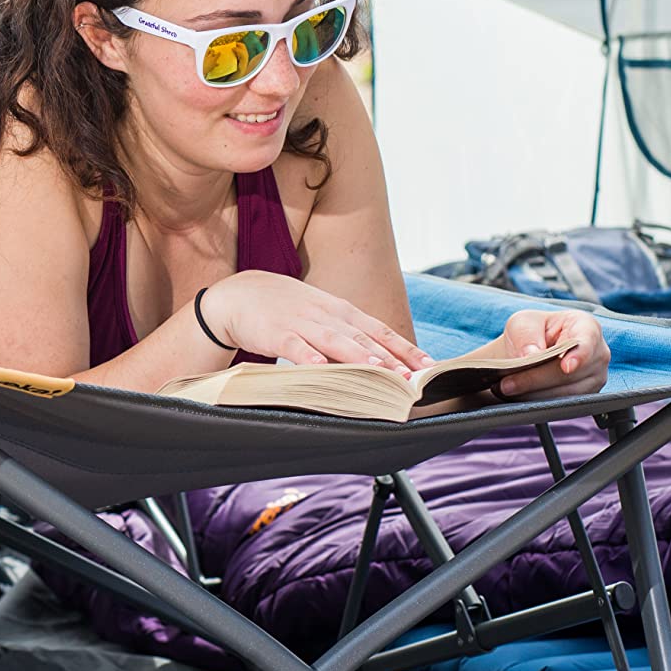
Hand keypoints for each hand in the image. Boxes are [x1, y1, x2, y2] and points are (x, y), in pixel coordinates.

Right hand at [198, 272, 429, 373]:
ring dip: (358, 357)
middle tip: (412, 377)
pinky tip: (318, 368)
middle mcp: (327, 316)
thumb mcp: (323, 316)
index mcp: (342, 312)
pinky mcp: (276, 333)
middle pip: (364, 338)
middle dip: (390, 358)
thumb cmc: (289, 310)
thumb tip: (384, 362)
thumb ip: (349, 336)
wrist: (242, 293)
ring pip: (334, 341)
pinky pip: (293, 347)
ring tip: (379, 372)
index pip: (380, 331)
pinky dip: (306, 357)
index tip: (429, 366)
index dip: (405, 348)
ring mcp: (301, 323)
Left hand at [492, 305, 610, 397]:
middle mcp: (598, 353)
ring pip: (567, 394)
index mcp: (587, 327)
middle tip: (507, 384)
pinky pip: (564, 405)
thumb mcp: (522, 323)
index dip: (578, 356)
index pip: (587, 342)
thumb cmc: (532, 333)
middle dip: (536, 380)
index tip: (566, 367)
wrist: (530, 352)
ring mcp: (595, 377)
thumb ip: (526, 335)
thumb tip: (532, 355)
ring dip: (535, 395)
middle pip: (571, 374)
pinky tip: (521, 397)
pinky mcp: (586, 397)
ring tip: (507, 390)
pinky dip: (540, 402)